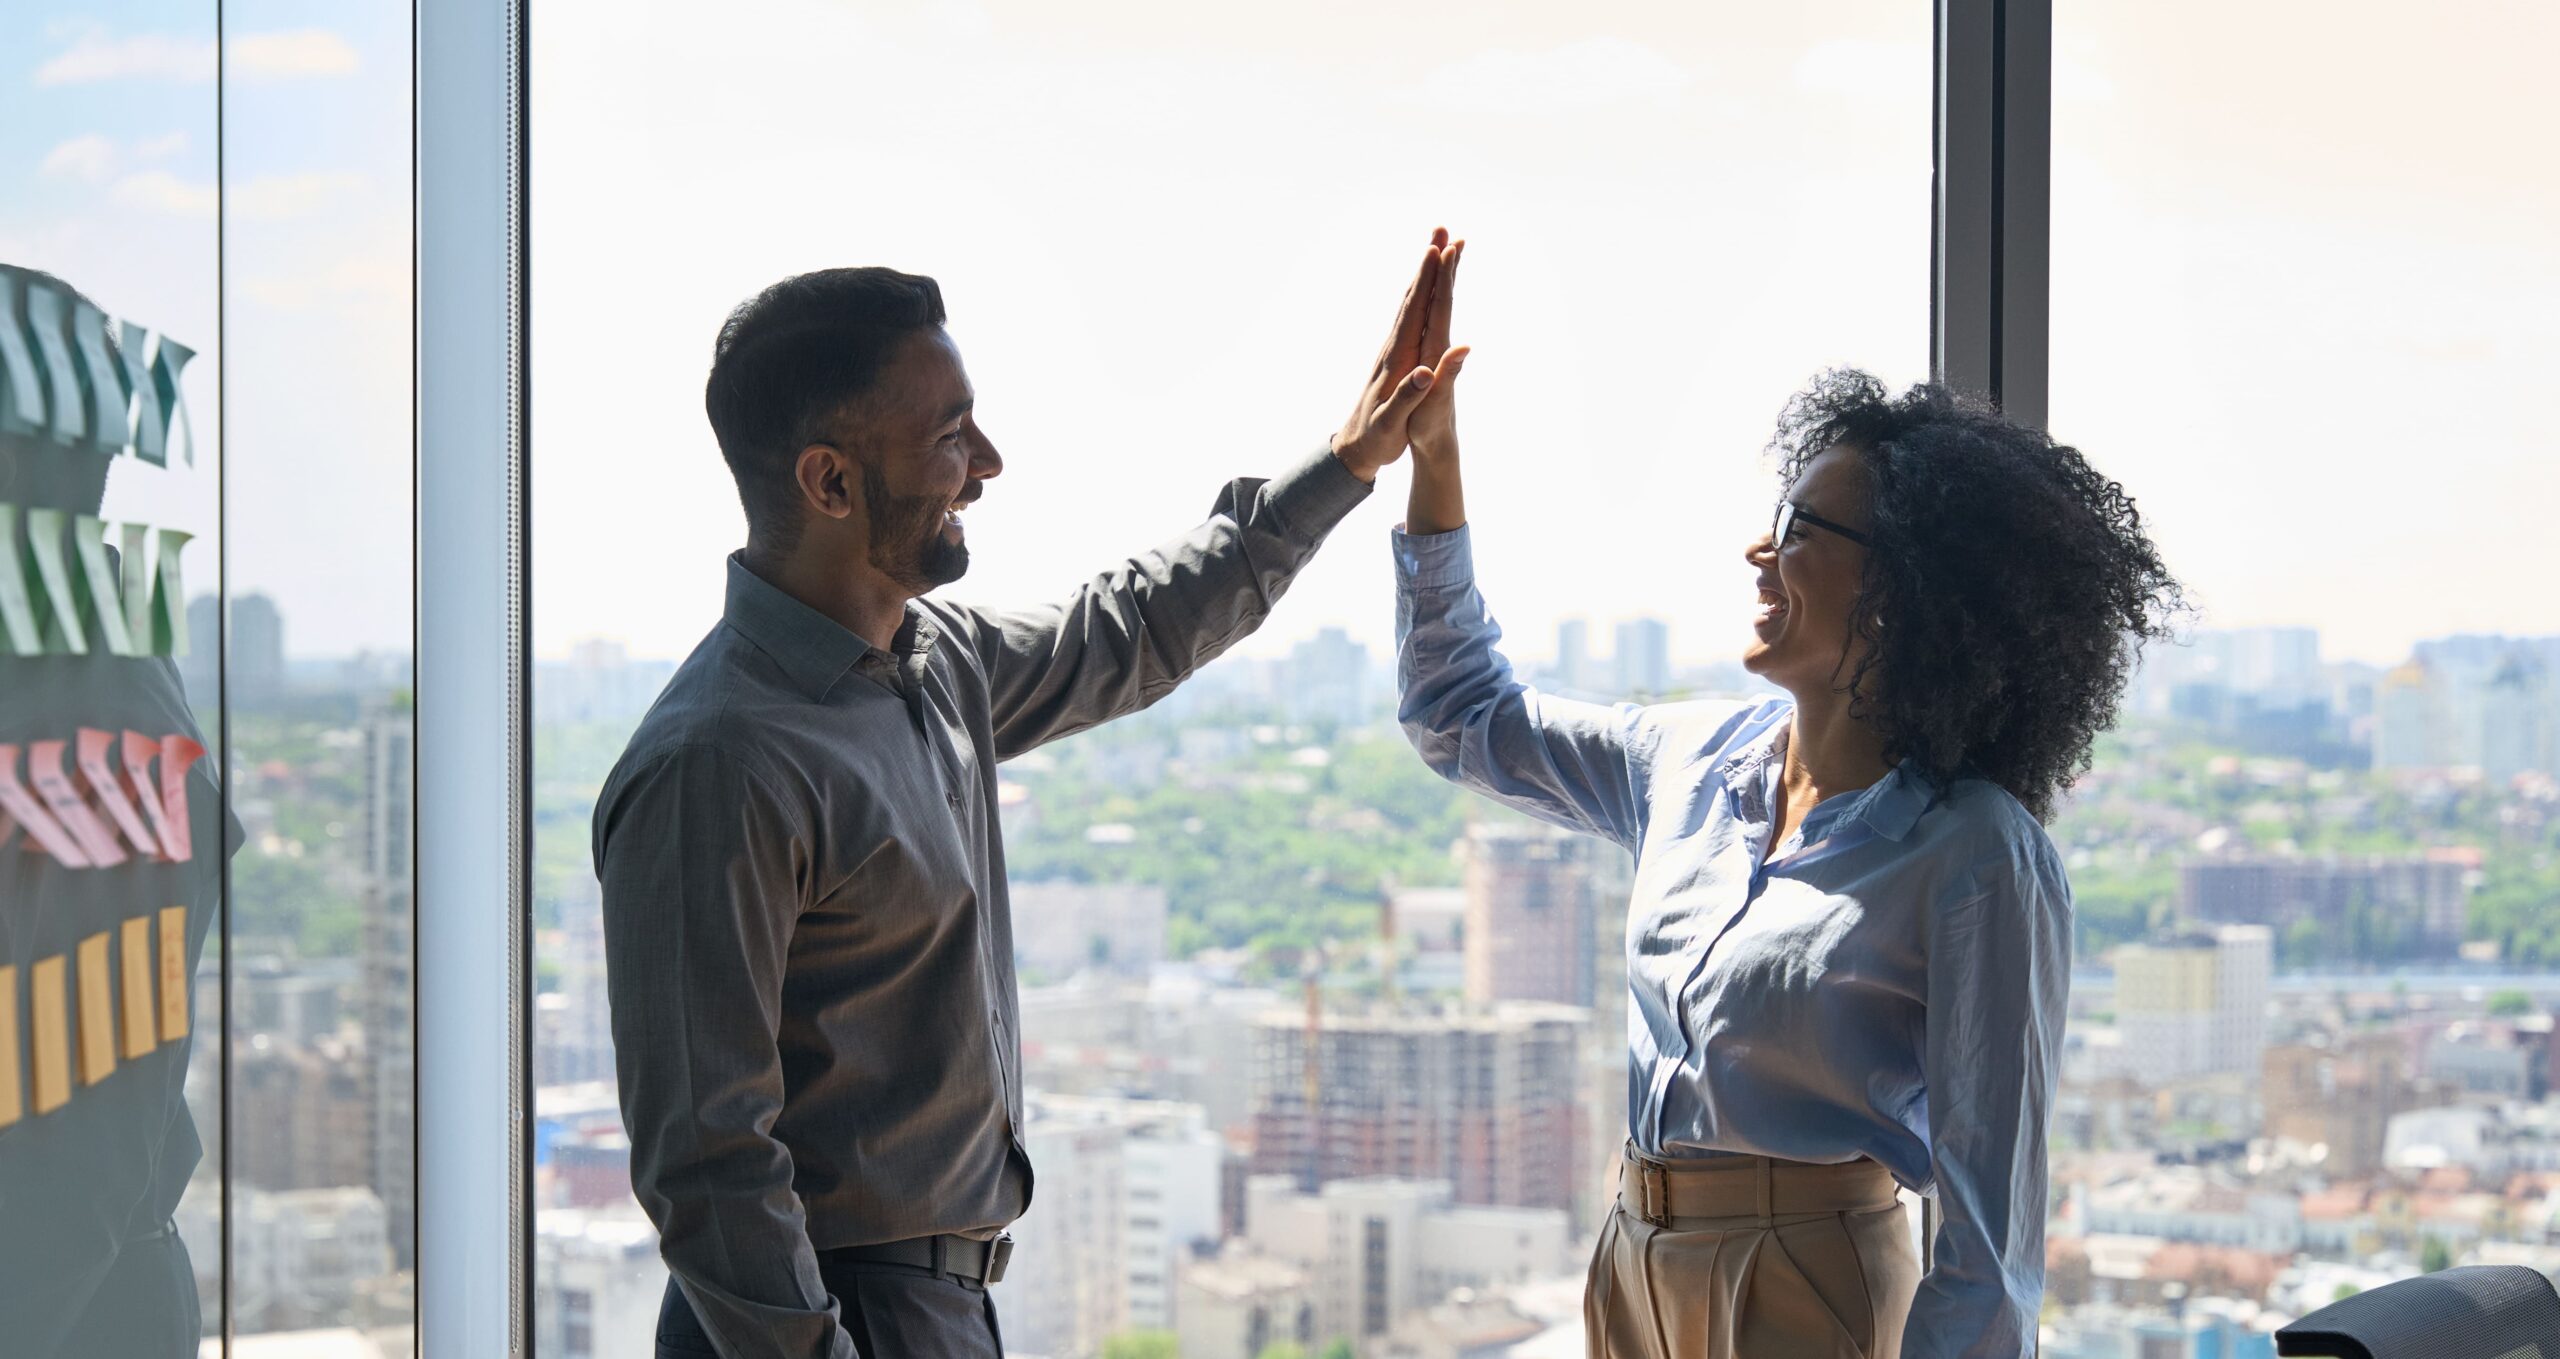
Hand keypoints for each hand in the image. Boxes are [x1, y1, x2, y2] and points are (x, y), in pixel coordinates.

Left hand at [1332, 229, 1456, 481]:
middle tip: (1442, 229)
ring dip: (1425, 273)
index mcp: (1397, 360)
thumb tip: (1426, 370)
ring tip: (1437, 246)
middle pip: (1414, 297)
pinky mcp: (1395, 356)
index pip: (1416, 312)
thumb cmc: (1377, 439)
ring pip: (1412, 302)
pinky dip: (1422, 295)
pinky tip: (1425, 288)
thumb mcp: (1393, 424)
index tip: (1440, 251)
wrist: (1354, 449)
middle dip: (1429, 263)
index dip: (1430, 282)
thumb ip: (1409, 396)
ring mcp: (1393, 350)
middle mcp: (1393, 348)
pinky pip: (1412, 316)